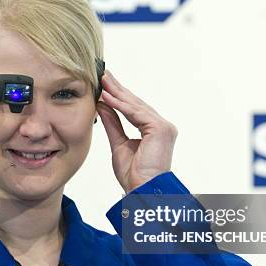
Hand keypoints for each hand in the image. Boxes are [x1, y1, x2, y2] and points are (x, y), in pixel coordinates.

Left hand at [96, 70, 177, 193]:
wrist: (143, 190)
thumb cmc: (134, 175)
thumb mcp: (119, 144)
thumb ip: (113, 124)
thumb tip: (103, 106)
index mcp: (153, 130)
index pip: (133, 109)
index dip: (119, 96)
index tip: (104, 84)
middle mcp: (161, 126)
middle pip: (135, 103)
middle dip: (118, 89)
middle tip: (103, 74)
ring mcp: (163, 126)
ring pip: (136, 106)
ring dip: (117, 93)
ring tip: (102, 81)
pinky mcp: (160, 129)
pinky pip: (136, 113)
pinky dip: (121, 105)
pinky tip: (107, 97)